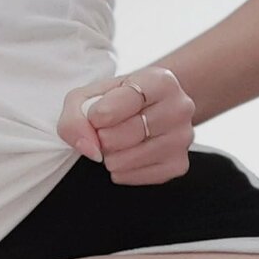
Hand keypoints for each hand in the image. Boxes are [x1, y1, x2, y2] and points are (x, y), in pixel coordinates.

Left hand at [56, 67, 195, 185]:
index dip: (99, 114)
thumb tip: (88, 147)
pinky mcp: (179, 165)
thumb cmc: (117, 101)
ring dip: (110, 156)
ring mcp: (183, 138)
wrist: (151, 109)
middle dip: (103, 137)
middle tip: (107, 130)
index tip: (96, 116)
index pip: (125, 101)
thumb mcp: (90, 96)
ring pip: (127, 159)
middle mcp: (180, 107)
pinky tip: (126, 156)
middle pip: (124, 134)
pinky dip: (121, 171)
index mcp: (161, 81)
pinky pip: (135, 177)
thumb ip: (76, 116)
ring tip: (117, 143)